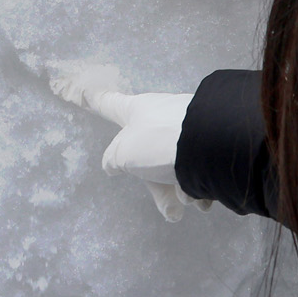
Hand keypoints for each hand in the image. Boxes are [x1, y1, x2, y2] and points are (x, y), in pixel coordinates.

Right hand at [50, 69, 211, 221]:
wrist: (212, 142)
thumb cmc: (159, 141)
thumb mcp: (124, 152)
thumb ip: (114, 159)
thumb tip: (112, 163)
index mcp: (136, 111)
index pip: (108, 104)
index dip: (95, 99)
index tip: (85, 87)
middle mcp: (162, 118)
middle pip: (149, 158)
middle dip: (161, 190)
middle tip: (171, 209)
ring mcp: (187, 131)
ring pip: (176, 172)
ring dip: (182, 193)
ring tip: (190, 198)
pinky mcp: (210, 143)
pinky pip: (198, 173)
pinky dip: (200, 188)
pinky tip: (204, 195)